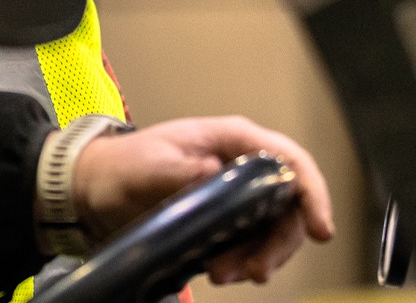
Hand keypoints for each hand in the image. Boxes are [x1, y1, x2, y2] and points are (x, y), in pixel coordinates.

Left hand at [69, 115, 334, 284]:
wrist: (95, 191)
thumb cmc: (122, 165)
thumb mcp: (148, 165)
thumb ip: (180, 170)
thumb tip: (211, 170)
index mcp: (233, 140)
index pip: (289, 161)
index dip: (313, 193)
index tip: (320, 229)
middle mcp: (243, 167)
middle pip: (289, 206)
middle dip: (279, 243)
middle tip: (256, 271)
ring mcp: (237, 196)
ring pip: (272, 232)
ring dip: (258, 258)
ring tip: (224, 274)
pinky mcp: (226, 222)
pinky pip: (250, 246)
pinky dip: (242, 264)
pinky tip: (220, 273)